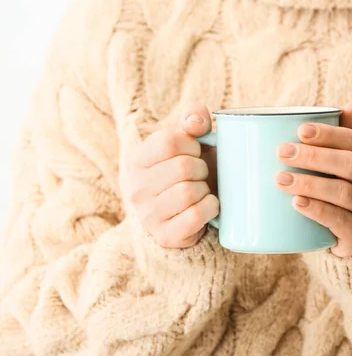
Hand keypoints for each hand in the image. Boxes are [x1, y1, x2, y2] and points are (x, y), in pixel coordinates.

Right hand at [122, 105, 218, 247]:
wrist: (182, 214)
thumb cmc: (189, 172)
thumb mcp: (188, 143)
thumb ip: (193, 120)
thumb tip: (197, 120)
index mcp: (137, 160)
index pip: (169, 142)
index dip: (191, 144)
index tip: (195, 152)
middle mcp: (136, 188)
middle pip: (183, 167)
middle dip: (201, 168)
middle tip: (200, 174)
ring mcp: (148, 215)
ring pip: (189, 192)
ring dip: (205, 189)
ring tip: (201, 190)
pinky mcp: (165, 235)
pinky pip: (195, 216)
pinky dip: (210, 208)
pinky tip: (207, 206)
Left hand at [276, 101, 351, 256]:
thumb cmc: (342, 194)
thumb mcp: (344, 167)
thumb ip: (341, 138)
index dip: (328, 134)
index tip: (299, 130)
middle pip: (348, 164)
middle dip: (314, 156)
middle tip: (281, 152)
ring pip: (343, 192)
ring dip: (310, 183)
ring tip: (280, 179)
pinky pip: (340, 221)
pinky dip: (317, 210)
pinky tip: (297, 203)